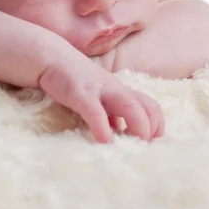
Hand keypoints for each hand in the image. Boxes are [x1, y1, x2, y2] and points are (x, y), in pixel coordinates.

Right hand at [38, 53, 163, 143]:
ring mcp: (101, 91)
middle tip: (143, 150)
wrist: (52, 58)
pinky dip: (103, 129)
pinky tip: (103, 141)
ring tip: (133, 149)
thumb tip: (119, 136)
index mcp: (122, 91)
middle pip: (148, 107)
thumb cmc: (76, 80)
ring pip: (131, 107)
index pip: (151, 107)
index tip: (149, 145)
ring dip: (138, 129)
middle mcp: (117, 90)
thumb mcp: (98, 97)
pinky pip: (96, 112)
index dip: (156, 127)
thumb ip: (110, 114)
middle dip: (151, 131)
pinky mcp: (81, 94)